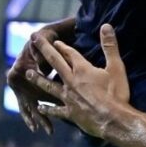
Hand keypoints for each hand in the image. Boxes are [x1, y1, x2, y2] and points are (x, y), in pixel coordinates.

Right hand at [6, 27, 59, 134]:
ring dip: (40, 118)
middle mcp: (18, 81)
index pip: (22, 91)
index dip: (29, 104)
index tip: (36, 114)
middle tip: (43, 129)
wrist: (46, 40)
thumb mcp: (42, 43)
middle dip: (36, 116)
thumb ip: (41, 55)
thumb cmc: (43, 40)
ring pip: (31, 106)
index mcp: (17, 71)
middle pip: (26, 102)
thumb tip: (42, 69)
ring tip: (49, 130)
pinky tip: (47, 125)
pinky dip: (42, 113)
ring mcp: (24, 87)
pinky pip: (36, 103)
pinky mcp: (31, 89)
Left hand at [26, 24, 130, 138]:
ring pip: (49, 86)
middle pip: (55, 63)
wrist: (113, 120)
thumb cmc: (116, 93)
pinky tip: (40, 107)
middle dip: (44, 50)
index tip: (54, 41)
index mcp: (82, 69)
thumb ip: (110, 46)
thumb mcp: (116, 67)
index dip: (62, 46)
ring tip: (29, 74)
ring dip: (39, 79)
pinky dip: (47, 108)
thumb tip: (106, 26)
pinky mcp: (70, 113)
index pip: (70, 53)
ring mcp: (68, 98)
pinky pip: (55, 110)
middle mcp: (71, 81)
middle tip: (32, 40)